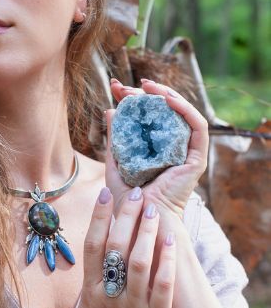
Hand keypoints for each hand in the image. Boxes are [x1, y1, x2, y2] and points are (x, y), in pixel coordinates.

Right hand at [77, 186, 175, 307]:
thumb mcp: (88, 300)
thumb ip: (95, 271)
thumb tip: (100, 230)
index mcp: (89, 289)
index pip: (92, 245)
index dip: (98, 217)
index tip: (105, 193)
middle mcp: (108, 295)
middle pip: (116, 247)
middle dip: (126, 216)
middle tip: (136, 193)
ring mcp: (133, 307)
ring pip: (139, 262)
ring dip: (146, 232)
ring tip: (152, 209)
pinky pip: (163, 285)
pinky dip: (167, 260)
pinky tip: (170, 239)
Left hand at [106, 78, 208, 219]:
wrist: (138, 222)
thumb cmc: (126, 200)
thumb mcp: (116, 162)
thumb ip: (115, 138)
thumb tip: (109, 110)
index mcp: (155, 149)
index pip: (148, 116)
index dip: (134, 99)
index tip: (115, 87)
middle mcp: (173, 148)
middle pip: (164, 112)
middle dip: (144, 94)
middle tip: (123, 87)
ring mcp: (185, 152)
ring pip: (182, 114)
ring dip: (165, 94)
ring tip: (146, 85)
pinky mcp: (196, 159)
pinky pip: (197, 127)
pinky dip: (185, 108)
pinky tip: (167, 98)